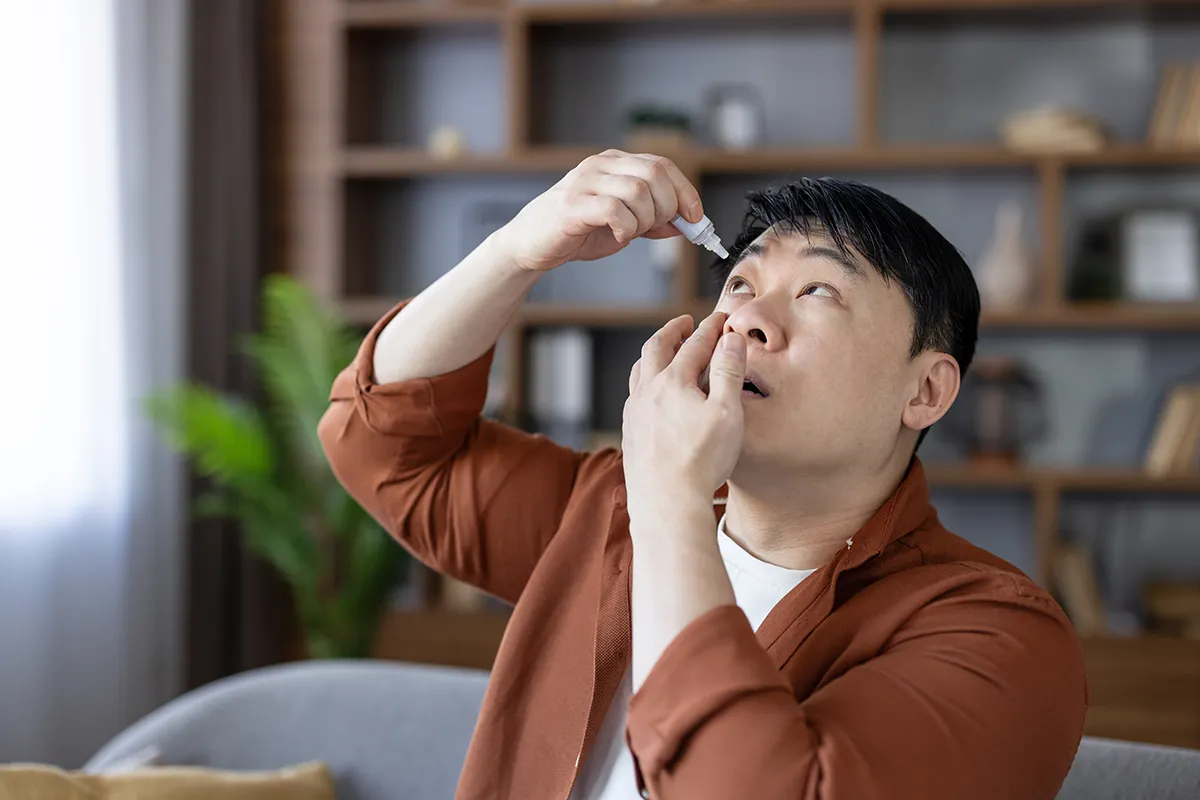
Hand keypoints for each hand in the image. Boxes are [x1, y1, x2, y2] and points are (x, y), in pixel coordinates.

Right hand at [491, 150, 703, 272]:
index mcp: (614, 163)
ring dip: (646, 220)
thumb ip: (652, 220)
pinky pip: (615, 210)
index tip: (695, 216)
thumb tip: (684, 223)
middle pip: (654, 174)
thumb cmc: (575, 231)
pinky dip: (627, 228)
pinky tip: (618, 236)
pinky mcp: (573, 205)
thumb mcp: (622, 225)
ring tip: (631, 233)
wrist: (530, 244)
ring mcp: (585, 182)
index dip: (685, 190)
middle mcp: (600, 165)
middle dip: (667, 206)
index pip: (661, 165)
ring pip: (638, 191)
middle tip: (657, 228)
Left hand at [621, 312, 747, 522]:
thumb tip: (731, 339)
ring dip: (654, 354)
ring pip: (639, 371)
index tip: (722, 318)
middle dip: (674, 331)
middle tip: (686, 322)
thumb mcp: (727, 413)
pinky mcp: (630, 434)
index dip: (711, 328)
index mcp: (673, 382)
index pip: (695, 344)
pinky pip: (634, 396)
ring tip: (665, 350)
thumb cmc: (701, 461)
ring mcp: (634, 413)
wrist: (666, 504)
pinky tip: (652, 394)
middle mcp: (647, 392)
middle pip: (657, 348)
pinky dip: (645, 381)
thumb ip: (729, 372)